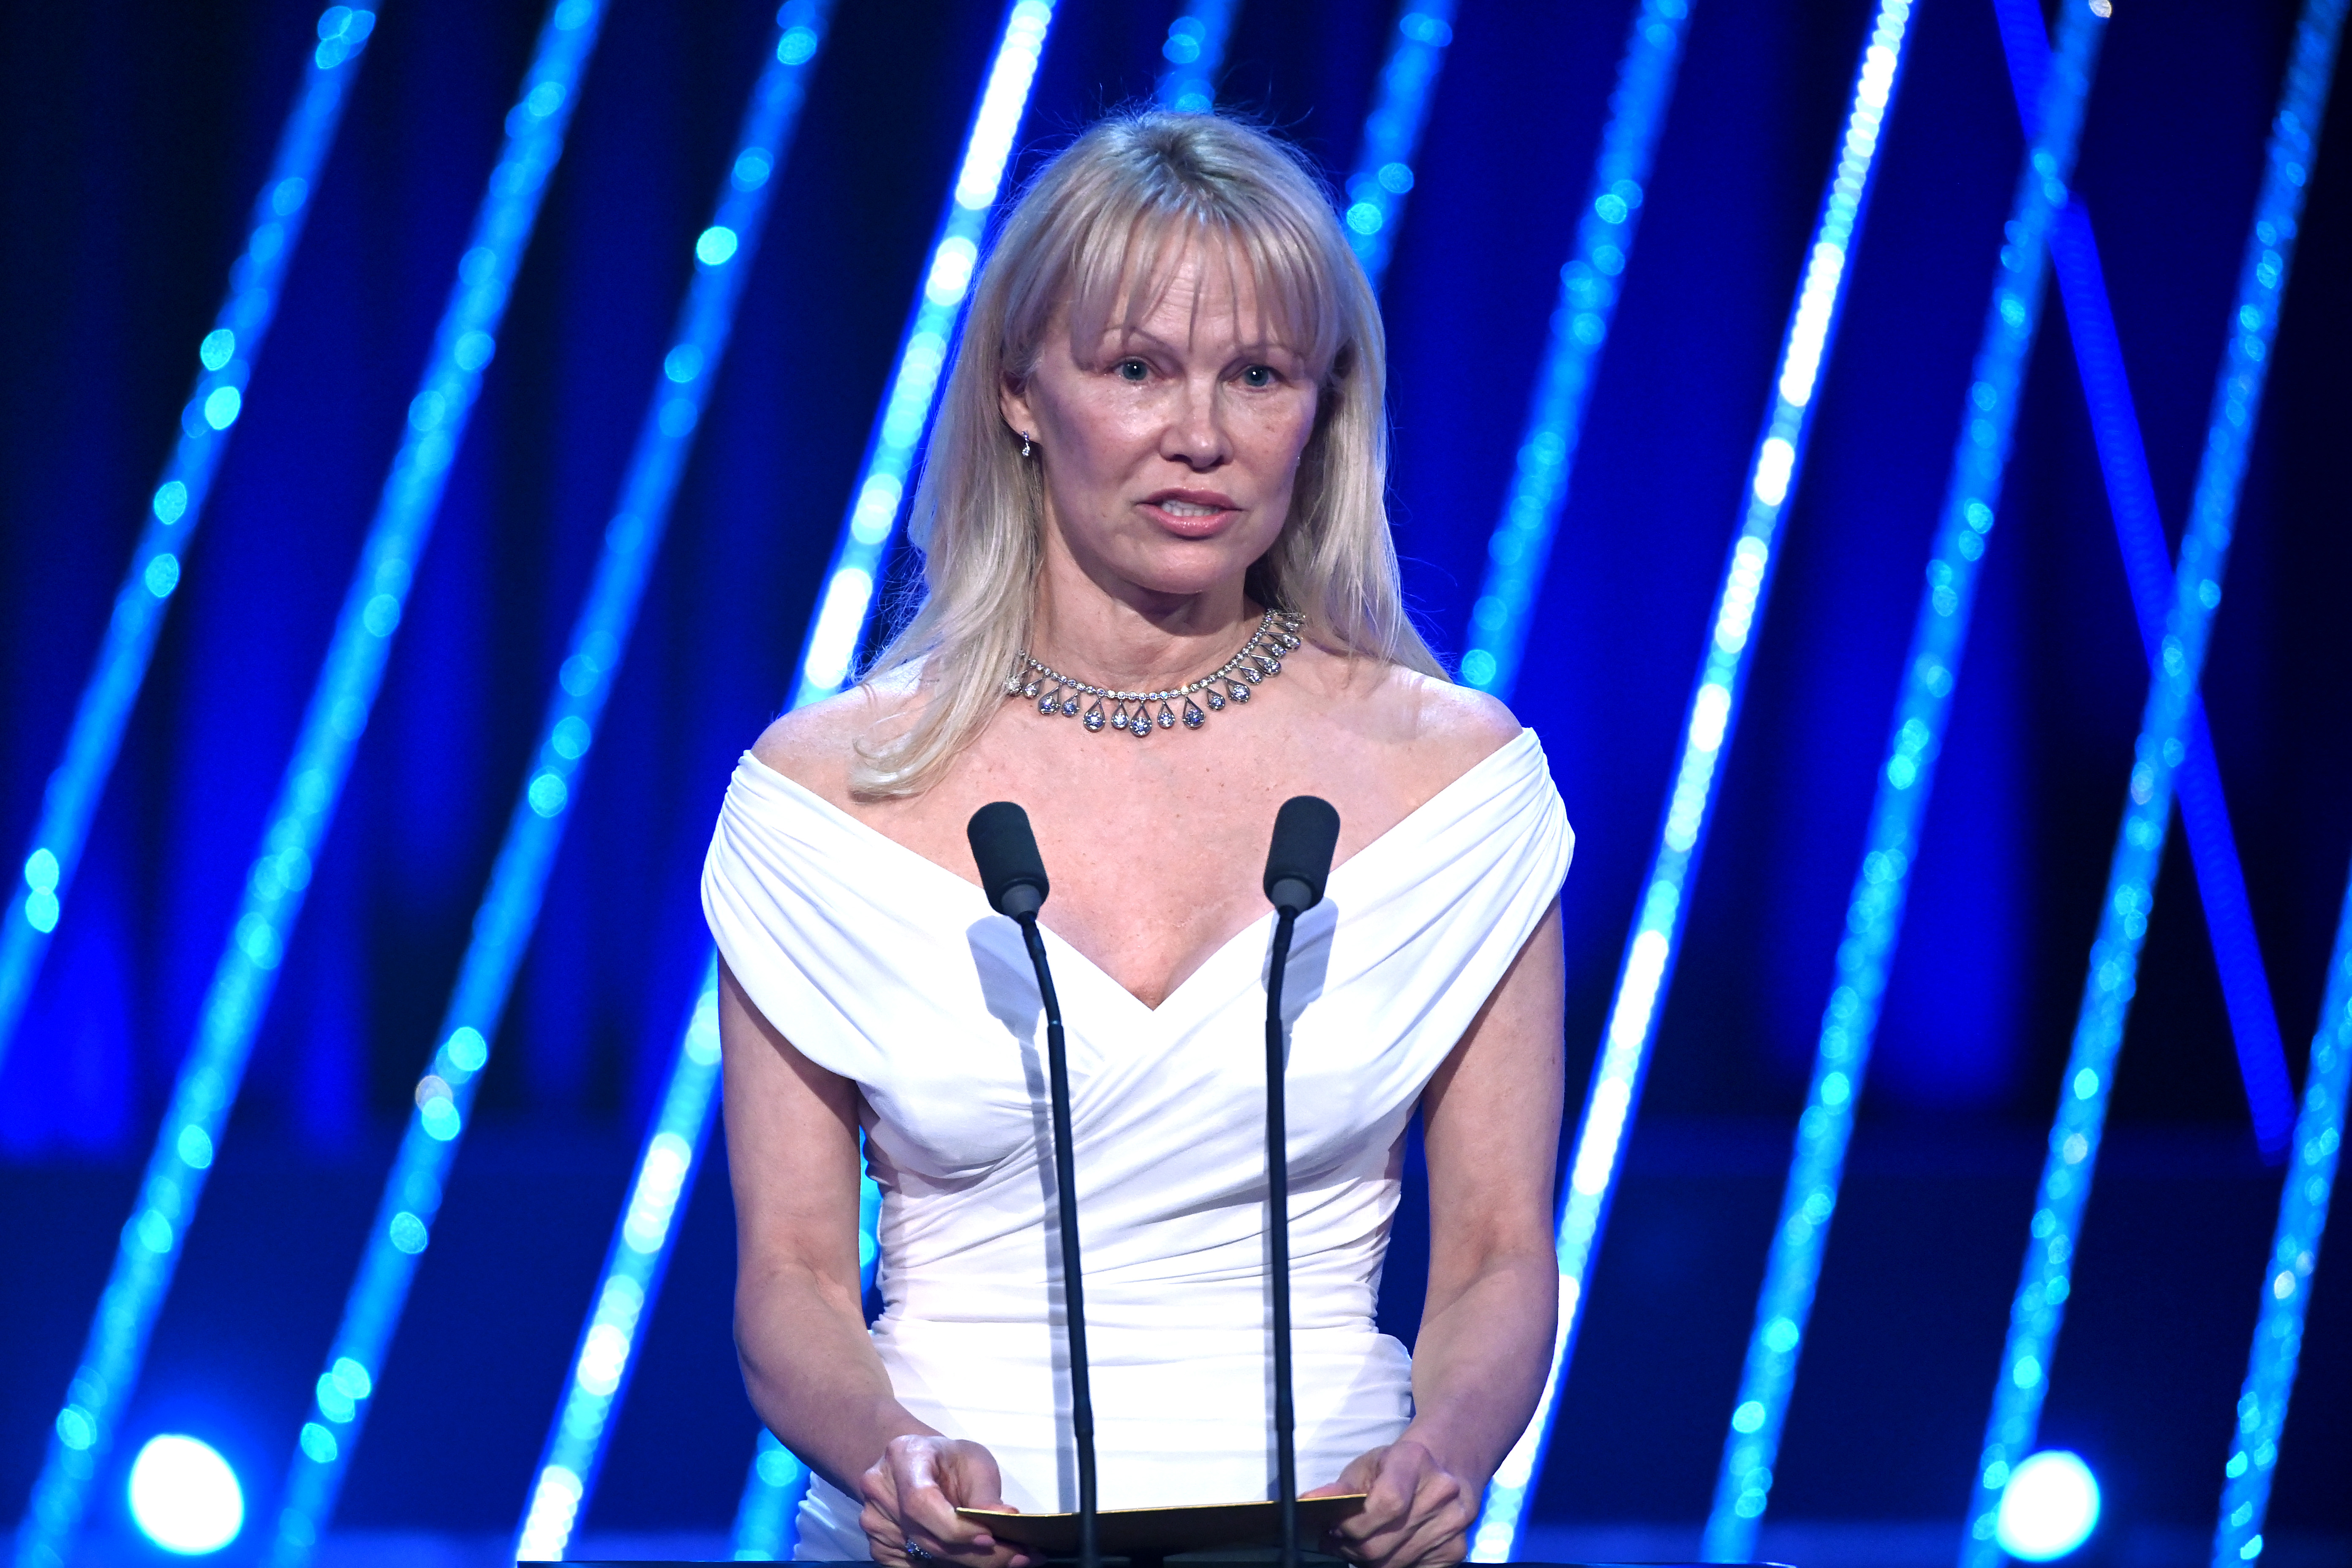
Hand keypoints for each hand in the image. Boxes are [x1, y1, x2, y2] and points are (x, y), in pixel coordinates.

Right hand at [859, 1434, 1035, 1567]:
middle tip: (1017, 1557)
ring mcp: (875, 1520)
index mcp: (903, 1456)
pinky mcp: (879, 1545)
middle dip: (974, 1554)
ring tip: (1006, 1558)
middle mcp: (880, 1489)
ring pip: (923, 1557)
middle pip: (925, 1537)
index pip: (921, 1502)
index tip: (990, 1538)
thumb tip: (1006, 1519)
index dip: (954, 1527)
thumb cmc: (949, 1460)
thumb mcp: (975, 1461)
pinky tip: (973, 1559)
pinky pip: (914, 1567)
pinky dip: (945, 1567)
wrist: (920, 1464)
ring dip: (966, 1563)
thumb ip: (985, 1494)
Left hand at [1308, 1437, 1477, 1567]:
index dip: (1353, 1524)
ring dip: (1368, 1561)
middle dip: (1351, 1547)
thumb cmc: (1399, 1464)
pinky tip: (1384, 1550)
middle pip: (1383, 1543)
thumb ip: (1340, 1488)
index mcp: (1415, 1461)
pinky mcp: (1457, 1550)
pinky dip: (1392, 1565)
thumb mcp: (1368, 1465)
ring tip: (1357, 1545)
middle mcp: (1441, 1493)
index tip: (1334, 1527)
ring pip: (1394, 1564)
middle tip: (1337, 1541)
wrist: (1446, 1464)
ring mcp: (1453, 1525)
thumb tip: (1308, 1501)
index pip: (1386, 1504)